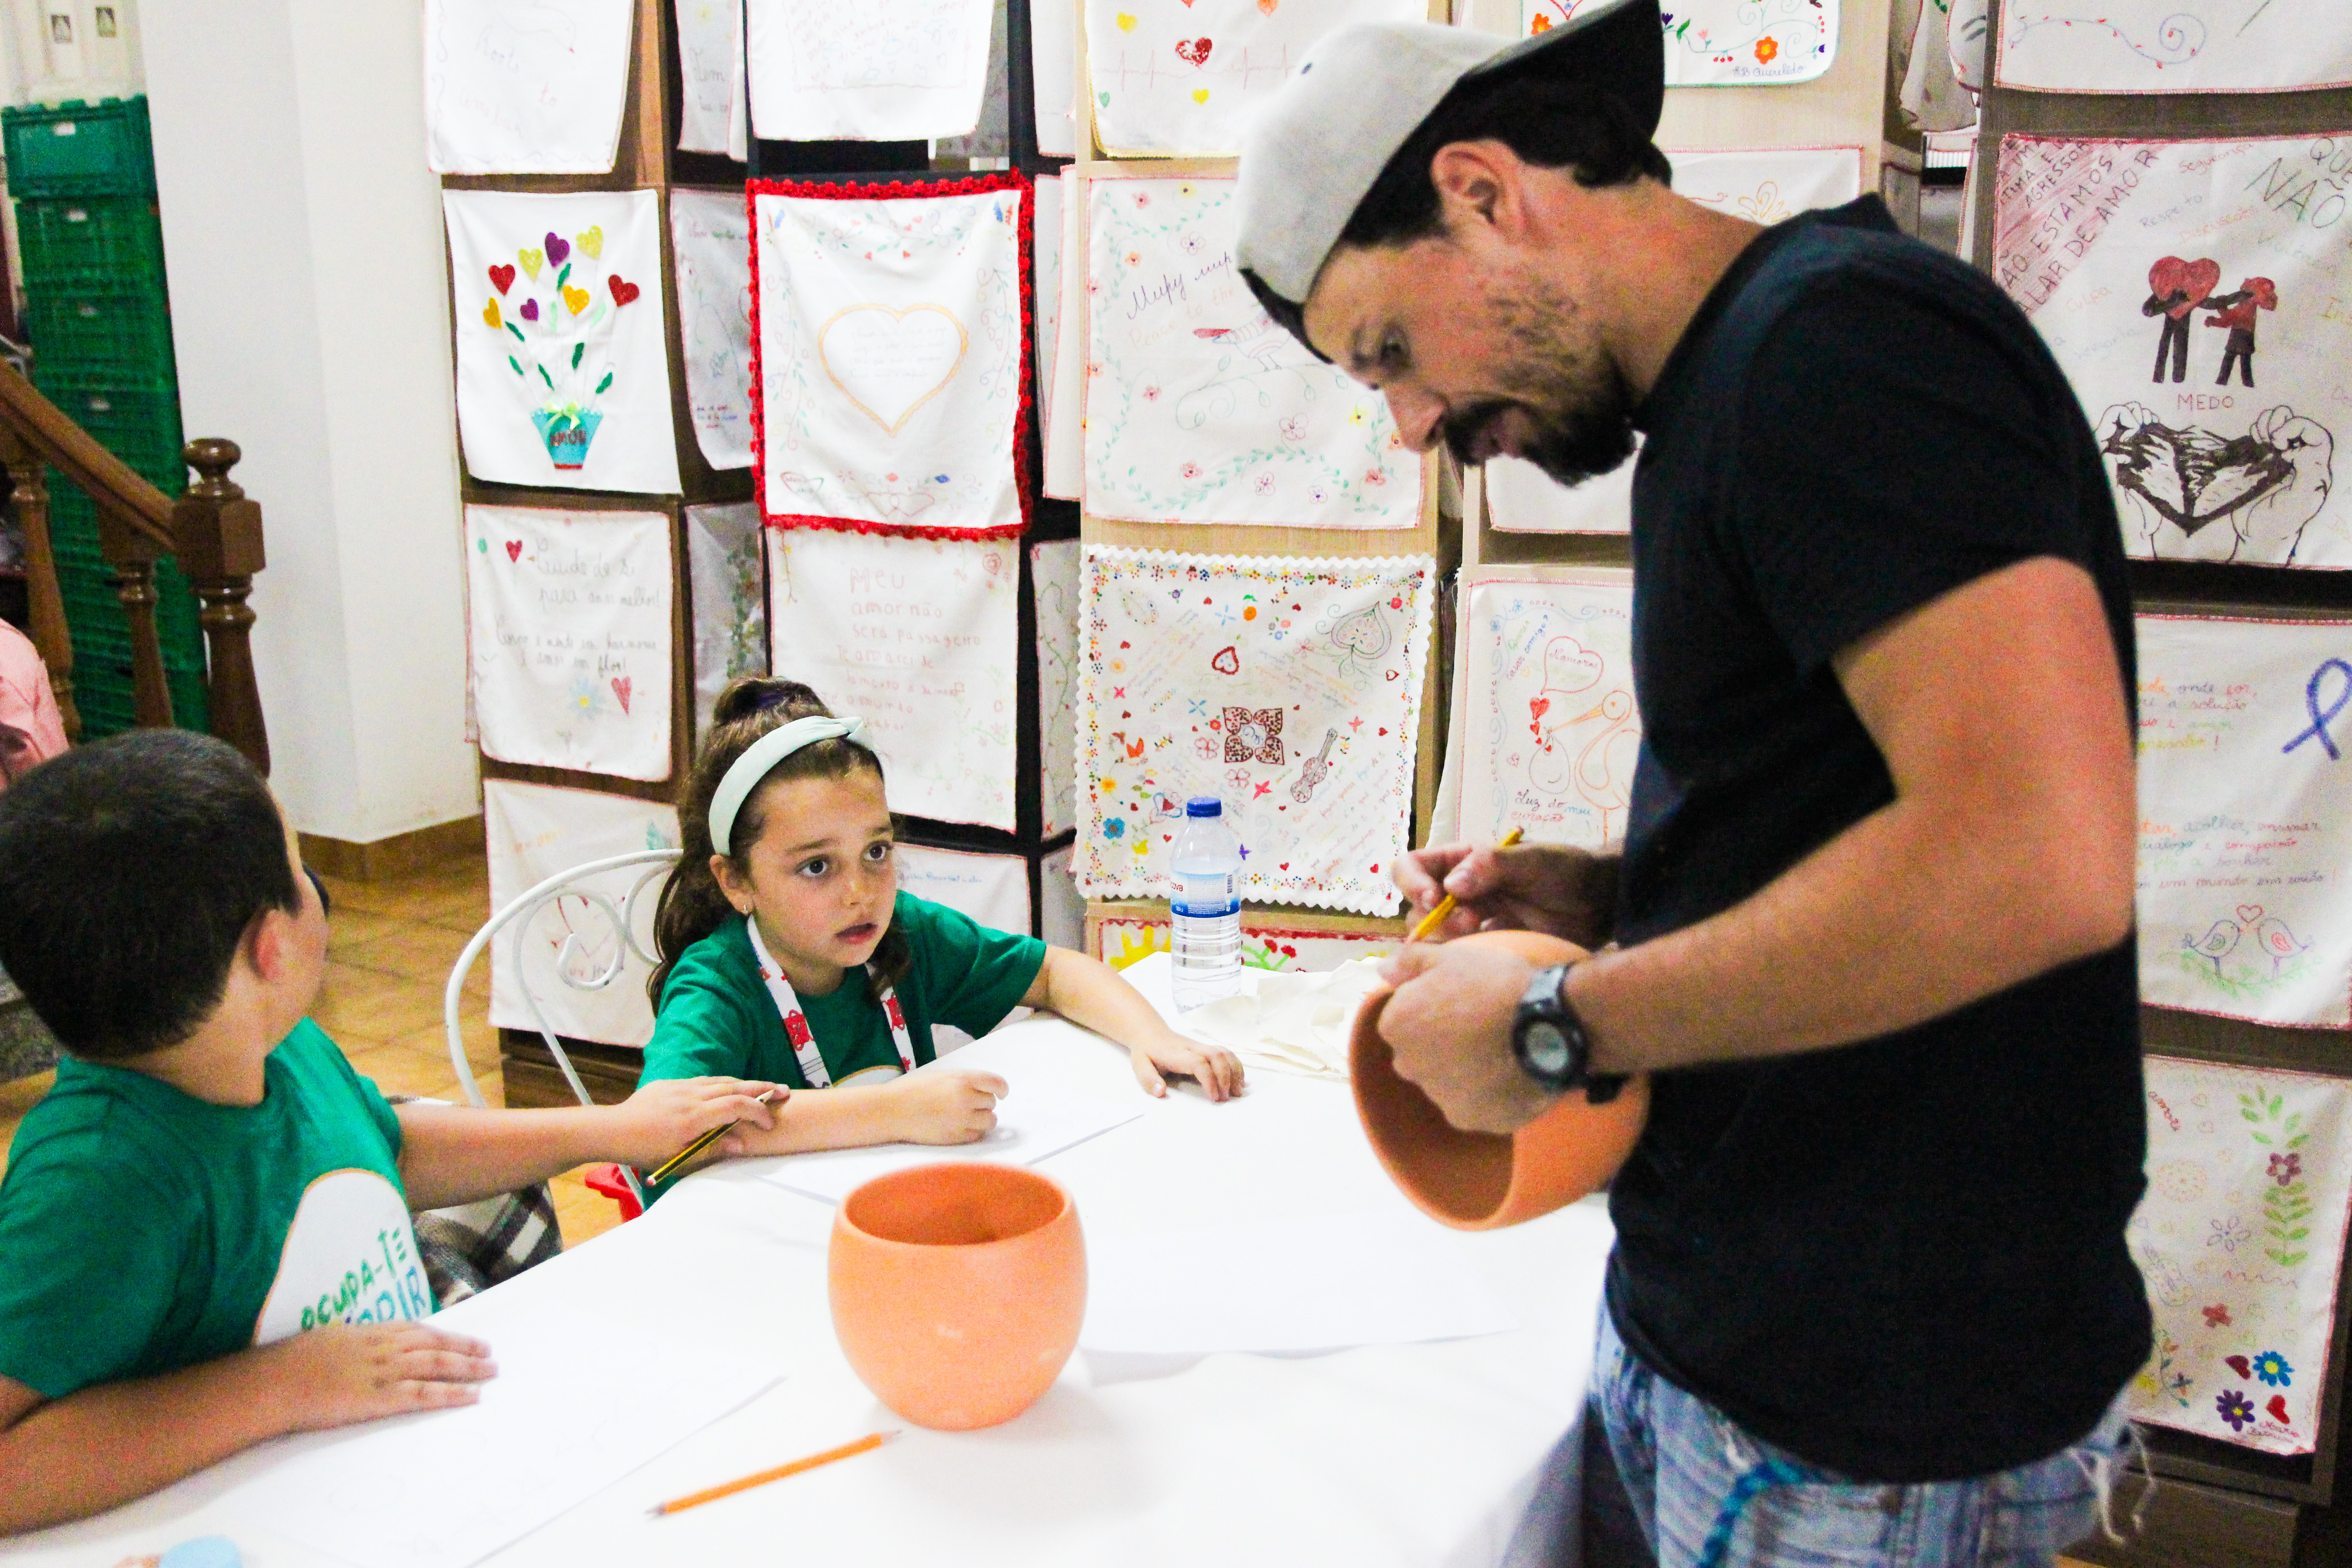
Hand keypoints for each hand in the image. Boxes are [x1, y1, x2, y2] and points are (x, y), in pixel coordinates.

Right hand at [261, 1323, 497, 1431]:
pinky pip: (426, 1394)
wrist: (276, 1382)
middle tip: (489, 1353)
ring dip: (469, 1368)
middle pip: (436, 1345)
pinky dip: (453, 1394)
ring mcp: (385, 1371)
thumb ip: (351, 1343)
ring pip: (438, 1365)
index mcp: (371, 1332)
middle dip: (466, 1349)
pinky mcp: (382, 1397)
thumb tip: (358, 1348)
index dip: (446, 1335)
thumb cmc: (291, 1363)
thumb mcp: (327, 1341)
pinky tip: (472, 1395)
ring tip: (491, 1371)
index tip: (465, 1339)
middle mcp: (385, 1347)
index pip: (419, 1330)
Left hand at [606, 1076, 785, 1165]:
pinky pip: (703, 1080)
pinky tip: (730, 1088)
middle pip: (734, 1086)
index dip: (758, 1112)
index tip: (769, 1124)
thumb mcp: (679, 1159)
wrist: (612, 1130)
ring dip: (745, 1083)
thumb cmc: (645, 1151)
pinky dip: (722, 1083)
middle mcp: (690, 1096)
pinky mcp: (671, 1083)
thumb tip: (741, 1143)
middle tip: (784, 1091)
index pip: (736, 1106)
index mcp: (694, 1117)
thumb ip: (712, 1150)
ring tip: (764, 1087)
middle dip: (762, 1088)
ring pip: (720, 1080)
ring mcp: (680, 1086)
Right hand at [888, 1069, 1008, 1143]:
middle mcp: (965, 1098)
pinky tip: (959, 1127)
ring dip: (983, 1119)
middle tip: (968, 1104)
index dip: (1002, 1089)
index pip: (996, 1083)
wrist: (892, 1110)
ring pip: (990, 1121)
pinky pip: (977, 1135)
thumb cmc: (913, 1090)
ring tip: (967, 1117)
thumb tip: (987, 1091)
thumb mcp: (942, 1076)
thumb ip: (965, 1081)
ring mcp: (962, 1119)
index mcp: (962, 1079)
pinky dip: (973, 1132)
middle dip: (984, 1104)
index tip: (1001, 1093)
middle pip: (992, 1103)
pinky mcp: (956, 1137)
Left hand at [1129, 1033, 1244, 1100]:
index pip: (1199, 1063)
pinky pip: (1226, 1053)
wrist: (1150, 1032)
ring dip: (1235, 1071)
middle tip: (1226, 1098)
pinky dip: (1236, 1066)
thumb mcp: (1140, 1065)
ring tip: (1238, 1091)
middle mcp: (1193, 1047)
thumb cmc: (1146, 1052)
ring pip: (1225, 1053)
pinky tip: (1239, 1080)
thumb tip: (1161, 1092)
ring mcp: (1201, 1046)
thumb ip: (1148, 1079)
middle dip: (1226, 1077)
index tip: (1214, 1098)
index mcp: (1177, 1054)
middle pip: (1217, 1056)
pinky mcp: (1206, 1048)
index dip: (1210, 1080)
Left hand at [1375, 944, 1559, 1134]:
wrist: (1545, 1024)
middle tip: (1479, 1028)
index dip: (1432, 1010)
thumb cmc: (1493, 983)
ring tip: (1502, 1051)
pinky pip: (1476, 1106)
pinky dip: (1489, 1095)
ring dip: (1465, 1072)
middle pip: (1420, 1057)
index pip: (1403, 1021)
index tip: (1460, 1003)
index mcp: (1396, 1026)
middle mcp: (1409, 1067)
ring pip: (1448, 1084)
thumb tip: (1382, 970)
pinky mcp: (1472, 1120)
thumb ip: (1411, 962)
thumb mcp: (1451, 957)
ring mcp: (1440, 1098)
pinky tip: (1511, 1075)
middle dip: (1441, 1046)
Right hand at [1395, 840, 1618, 948]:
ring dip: (1447, 942)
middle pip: (1416, 909)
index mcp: (1462, 862)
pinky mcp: (1486, 949)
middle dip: (1435, 920)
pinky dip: (1462, 962)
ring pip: (1434, 938)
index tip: (1434, 900)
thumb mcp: (1533, 860)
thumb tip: (1450, 886)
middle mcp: (1459, 892)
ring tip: (1481, 939)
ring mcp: (1471, 922)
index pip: (1411, 866)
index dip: (1412, 883)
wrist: (1601, 905)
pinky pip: (1458, 959)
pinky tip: (1485, 962)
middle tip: (1471, 924)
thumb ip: (1491, 865)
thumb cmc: (1568, 871)